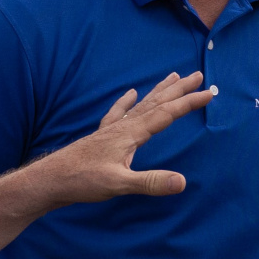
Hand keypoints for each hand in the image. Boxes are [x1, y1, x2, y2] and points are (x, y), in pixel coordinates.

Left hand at [0, 71, 216, 257]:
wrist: (49, 180)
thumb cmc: (82, 181)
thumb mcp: (119, 184)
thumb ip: (150, 182)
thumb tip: (182, 181)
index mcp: (131, 134)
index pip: (166, 114)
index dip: (189, 103)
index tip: (210, 93)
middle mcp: (123, 126)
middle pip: (156, 102)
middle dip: (179, 89)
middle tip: (198, 74)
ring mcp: (111, 129)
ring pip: (142, 104)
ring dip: (159, 90)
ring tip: (173, 76)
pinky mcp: (101, 136)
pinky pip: (118, 112)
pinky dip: (127, 101)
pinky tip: (131, 93)